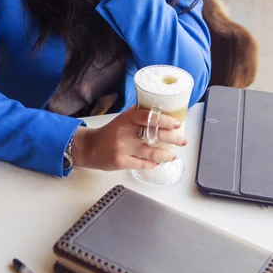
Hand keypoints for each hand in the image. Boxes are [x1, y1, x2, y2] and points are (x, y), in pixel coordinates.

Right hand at [71, 105, 186, 170]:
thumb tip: (158, 108)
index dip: (164, 120)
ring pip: (150, 152)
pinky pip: (142, 164)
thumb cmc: (109, 132)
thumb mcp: (122, 119)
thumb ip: (137, 114)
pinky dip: (152, 164)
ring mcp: (122, 147)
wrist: (90, 147)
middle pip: (153, 135)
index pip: (148, 117)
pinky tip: (158, 162)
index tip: (176, 124)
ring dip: (165, 155)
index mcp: (126, 118)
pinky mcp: (120, 161)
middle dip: (171, 138)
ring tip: (173, 155)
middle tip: (182, 140)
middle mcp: (124, 131)